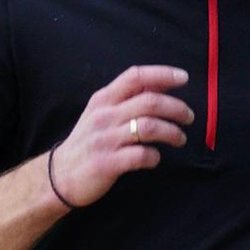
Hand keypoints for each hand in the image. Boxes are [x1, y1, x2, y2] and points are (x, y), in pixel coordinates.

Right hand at [46, 62, 190, 209]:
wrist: (60, 175)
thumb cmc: (87, 142)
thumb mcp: (100, 113)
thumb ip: (125, 99)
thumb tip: (160, 86)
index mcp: (103, 99)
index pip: (135, 76)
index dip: (162, 74)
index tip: (184, 78)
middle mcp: (104, 115)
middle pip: (150, 102)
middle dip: (177, 108)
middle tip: (189, 117)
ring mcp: (106, 139)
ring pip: (150, 127)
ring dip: (172, 132)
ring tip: (180, 139)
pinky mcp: (108, 163)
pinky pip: (141, 155)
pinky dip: (154, 156)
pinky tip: (155, 158)